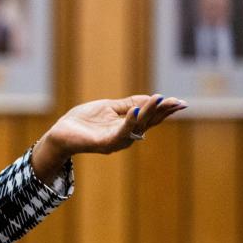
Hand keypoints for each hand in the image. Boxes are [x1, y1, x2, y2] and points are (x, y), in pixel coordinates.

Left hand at [45, 94, 186, 157]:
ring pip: (137, 127)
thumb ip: (129, 104)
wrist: (61, 132)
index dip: (165, 110)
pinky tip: (136, 111)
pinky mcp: (104, 144)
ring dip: (148, 112)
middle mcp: (126, 136)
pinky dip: (129, 122)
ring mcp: (116, 141)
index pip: (151, 118)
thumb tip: (151, 98)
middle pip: (148, 123)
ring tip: (158, 100)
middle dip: (162, 111)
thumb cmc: (84, 120)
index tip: (181, 102)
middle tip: (176, 101)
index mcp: (128, 127)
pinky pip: (120, 133)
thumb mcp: (110, 107)